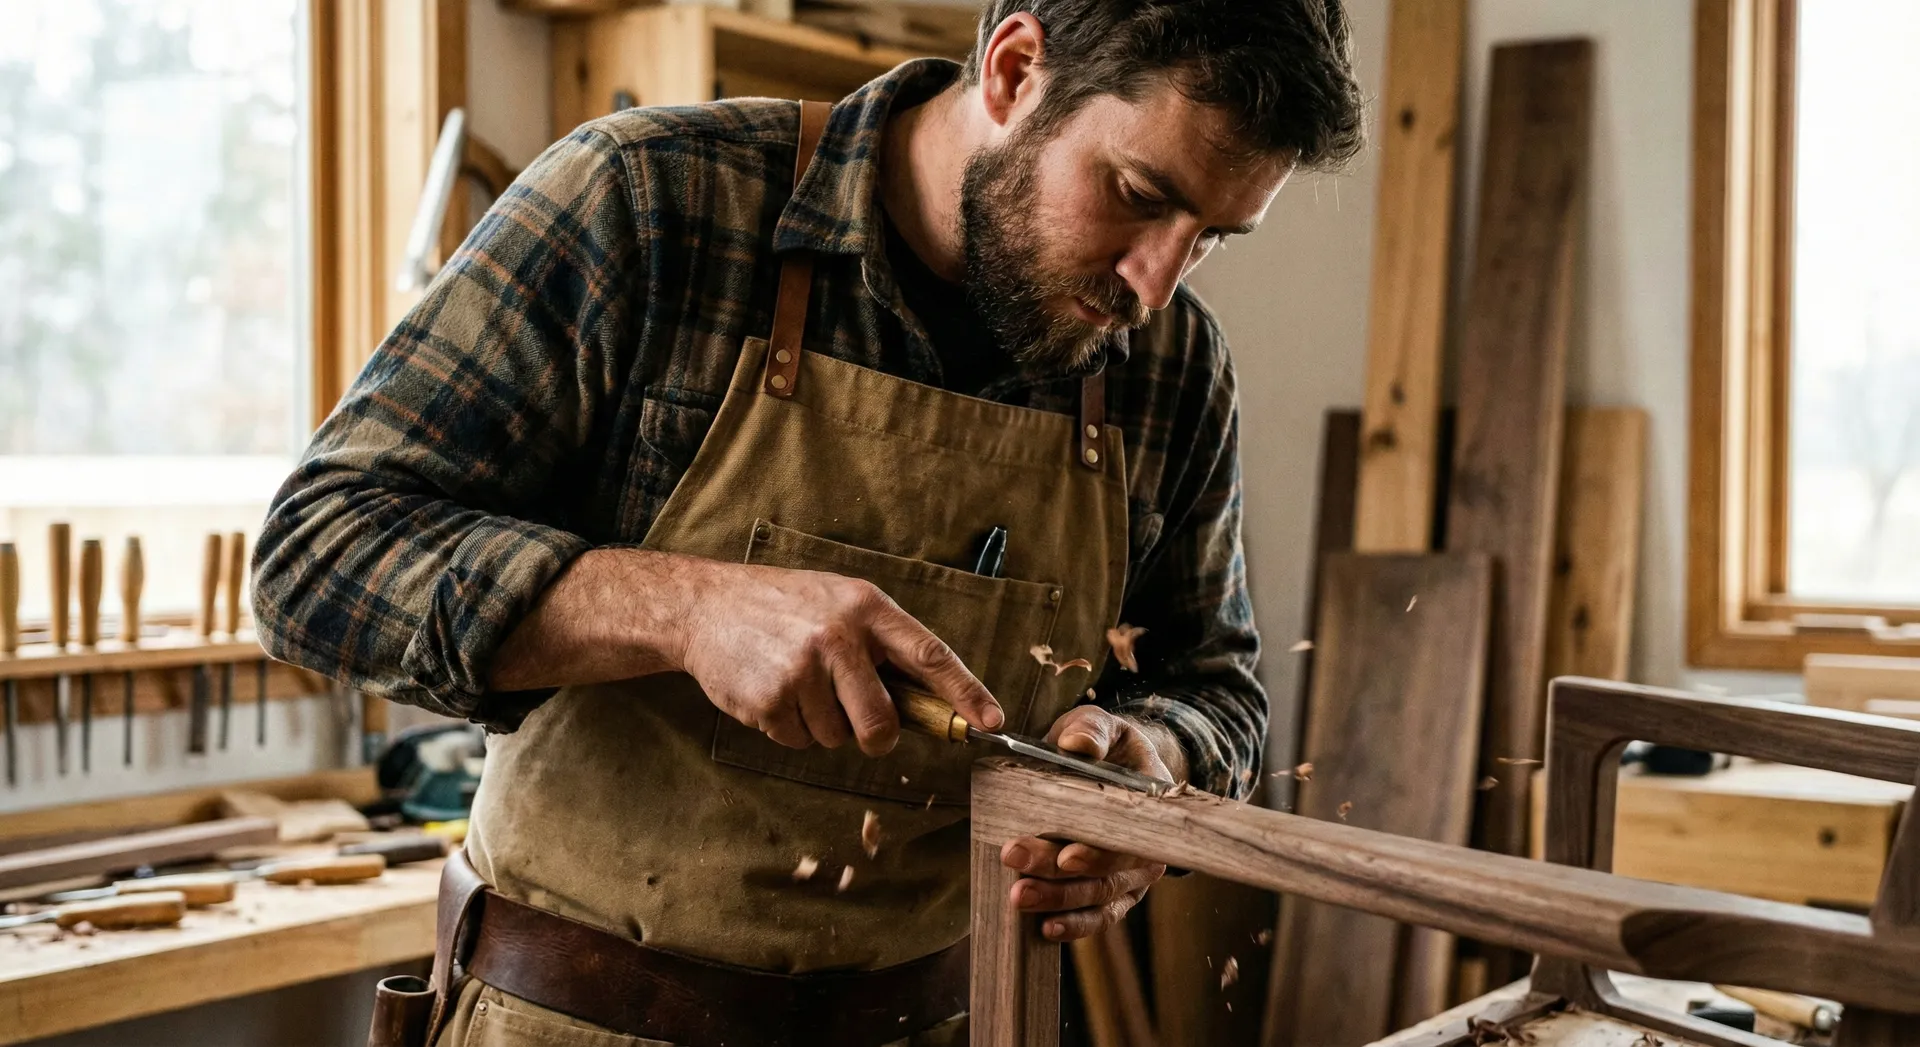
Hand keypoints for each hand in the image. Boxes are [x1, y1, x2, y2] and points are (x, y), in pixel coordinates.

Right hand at [675, 560, 1002, 755]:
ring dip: (822, 725)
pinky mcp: (769, 699)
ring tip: (798, 684)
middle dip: (876, 735)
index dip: (965, 692)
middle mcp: (837, 636)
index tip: (991, 720)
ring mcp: (801, 669)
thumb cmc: (783, 607)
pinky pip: (799, 742)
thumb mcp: (840, 603)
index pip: (930, 656)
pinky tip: (774, 693)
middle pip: (882, 722)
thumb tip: (928, 704)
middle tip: (858, 721)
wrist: (706, 606)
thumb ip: (882, 644)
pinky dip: (790, 729)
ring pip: (838, 738)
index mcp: (865, 607)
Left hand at [1000, 706, 1179, 941]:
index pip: (1128, 834)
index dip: (1100, 850)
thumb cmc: (1107, 747)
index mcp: (1150, 803)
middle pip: (1106, 870)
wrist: (1115, 768)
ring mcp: (1133, 874)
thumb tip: (1078, 744)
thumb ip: (1091, 731)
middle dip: (1058, 872)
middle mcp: (1148, 846)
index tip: (1066, 854)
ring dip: (1058, 900)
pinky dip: (1075, 926)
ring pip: (1099, 897)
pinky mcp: (1116, 893)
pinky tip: (1046, 929)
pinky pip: (1100, 916)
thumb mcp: (1100, 725)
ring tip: (1018, 897)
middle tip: (1014, 860)